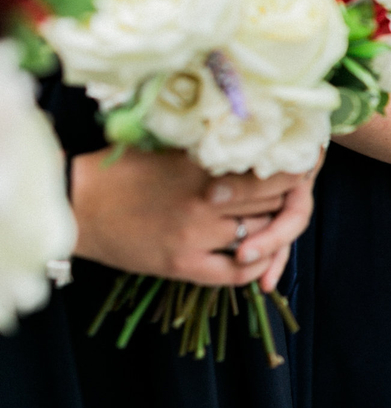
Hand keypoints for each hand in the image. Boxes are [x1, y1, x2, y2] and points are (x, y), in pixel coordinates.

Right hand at [72, 148, 309, 286]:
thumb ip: (211, 147)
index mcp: (203, 168)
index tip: (297, 164)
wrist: (77, 208)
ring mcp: (194, 237)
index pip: (269, 171)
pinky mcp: (182, 266)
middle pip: (270, 202)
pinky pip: (235, 274)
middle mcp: (204, 203)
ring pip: (258, 233)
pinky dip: (253, 266)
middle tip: (289, 190)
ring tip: (269, 216)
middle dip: (284, 196)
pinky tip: (257, 256)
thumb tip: (256, 134)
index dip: (290, 169)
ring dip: (268, 226)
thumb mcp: (170, 148)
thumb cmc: (122, 171)